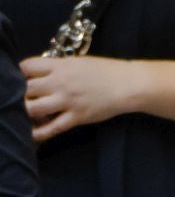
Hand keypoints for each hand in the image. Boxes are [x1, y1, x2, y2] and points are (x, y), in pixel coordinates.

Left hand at [21, 55, 139, 140]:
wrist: (129, 84)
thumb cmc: (106, 71)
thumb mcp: (78, 62)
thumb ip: (58, 68)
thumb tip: (41, 75)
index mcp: (60, 66)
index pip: (26, 66)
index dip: (22, 73)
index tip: (27, 79)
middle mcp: (60, 82)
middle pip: (25, 88)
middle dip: (23, 94)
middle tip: (28, 98)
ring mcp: (68, 101)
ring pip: (33, 108)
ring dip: (28, 112)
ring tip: (31, 113)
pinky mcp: (77, 117)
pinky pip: (53, 128)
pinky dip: (40, 133)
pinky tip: (34, 134)